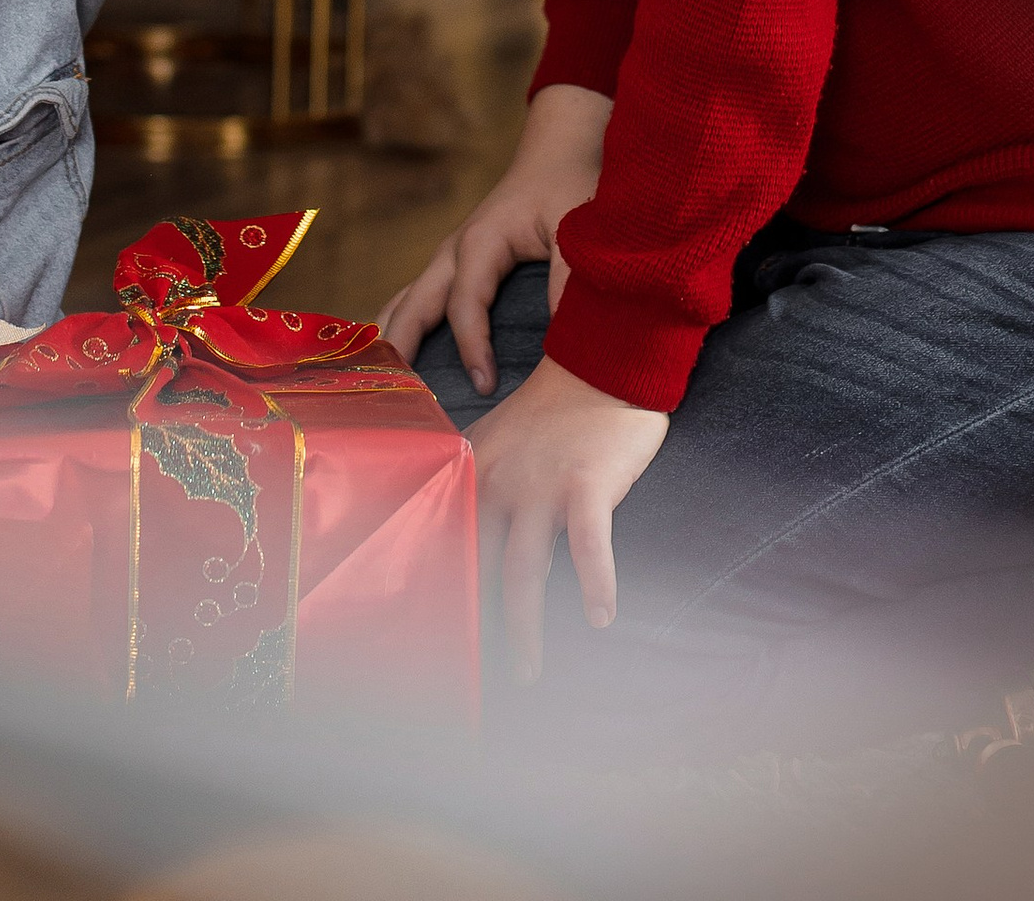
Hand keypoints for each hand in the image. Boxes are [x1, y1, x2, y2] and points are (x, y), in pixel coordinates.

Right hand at [376, 81, 612, 392]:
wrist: (555, 154)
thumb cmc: (567, 188)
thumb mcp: (576, 227)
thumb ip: (566, 277)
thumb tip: (563, 337)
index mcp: (481, 241)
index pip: (465, 305)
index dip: (471, 348)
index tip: (485, 388)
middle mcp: (454, 251)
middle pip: (414, 305)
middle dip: (399, 350)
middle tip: (392, 398)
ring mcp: (447, 258)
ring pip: (405, 304)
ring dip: (390, 341)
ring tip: (379, 389)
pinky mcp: (452, 267)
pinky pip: (415, 302)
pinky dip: (399, 330)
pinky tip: (392, 364)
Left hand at [469, 357, 667, 681]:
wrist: (602, 361)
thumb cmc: (552, 411)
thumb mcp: (496, 439)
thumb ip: (475, 482)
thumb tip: (457, 536)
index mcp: (473, 473)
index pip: (447, 542)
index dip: (441, 591)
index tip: (432, 638)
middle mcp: (500, 483)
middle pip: (479, 566)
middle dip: (475, 624)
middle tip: (471, 672)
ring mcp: (543, 485)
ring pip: (524, 568)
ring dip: (524, 626)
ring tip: (526, 670)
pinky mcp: (587, 484)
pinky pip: (589, 544)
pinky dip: (595, 582)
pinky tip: (600, 617)